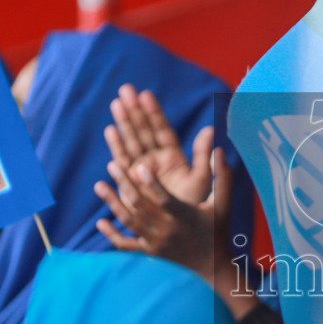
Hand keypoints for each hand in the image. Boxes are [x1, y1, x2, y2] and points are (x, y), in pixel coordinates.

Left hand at [96, 149, 231, 277]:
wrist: (211, 266)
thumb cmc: (217, 229)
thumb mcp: (223, 203)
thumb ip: (222, 176)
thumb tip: (219, 149)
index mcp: (185, 216)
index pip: (166, 200)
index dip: (152, 184)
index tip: (140, 166)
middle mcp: (169, 230)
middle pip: (142, 207)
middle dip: (125, 185)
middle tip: (112, 165)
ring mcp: (157, 243)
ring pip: (130, 222)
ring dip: (113, 203)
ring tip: (99, 185)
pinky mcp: (150, 252)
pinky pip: (126, 245)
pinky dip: (112, 235)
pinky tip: (101, 222)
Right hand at [106, 85, 214, 204]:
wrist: (184, 233)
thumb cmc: (196, 208)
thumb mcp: (202, 180)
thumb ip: (203, 156)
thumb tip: (211, 130)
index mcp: (175, 158)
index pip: (162, 130)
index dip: (154, 113)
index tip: (146, 94)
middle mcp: (157, 161)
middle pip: (144, 132)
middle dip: (135, 111)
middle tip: (125, 90)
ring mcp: (144, 171)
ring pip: (132, 142)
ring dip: (124, 123)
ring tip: (117, 103)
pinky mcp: (133, 183)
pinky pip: (124, 162)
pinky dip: (118, 146)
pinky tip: (111, 130)